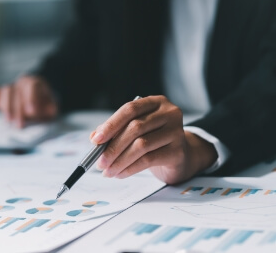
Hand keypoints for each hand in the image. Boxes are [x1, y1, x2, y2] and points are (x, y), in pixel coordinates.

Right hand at [0, 76, 57, 127]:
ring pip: (6, 90)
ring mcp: (12, 87)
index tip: (31, 111)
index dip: (31, 98)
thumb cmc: (45, 109)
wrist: (38, 108)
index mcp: (37, 84)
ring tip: (9, 121)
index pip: (32, 85)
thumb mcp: (52, 110)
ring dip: (6, 107)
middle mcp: (23, 82)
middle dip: (17, 109)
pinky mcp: (1, 94)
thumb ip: (50, 109)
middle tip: (19, 125)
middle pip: (16, 89)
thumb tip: (45, 111)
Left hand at [90, 95, 216, 183]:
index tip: (96, 140)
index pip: (130, 109)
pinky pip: (148, 160)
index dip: (111, 124)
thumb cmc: (155, 140)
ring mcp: (176, 131)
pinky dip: (130, 168)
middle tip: (100, 161)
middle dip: (113, 147)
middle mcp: (169, 113)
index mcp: (156, 102)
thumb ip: (117, 130)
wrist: (181, 156)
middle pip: (135, 128)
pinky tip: (120, 174)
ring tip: (108, 171)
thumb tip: (95, 138)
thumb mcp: (136, 130)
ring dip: (120, 160)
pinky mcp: (178, 151)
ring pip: (141, 145)